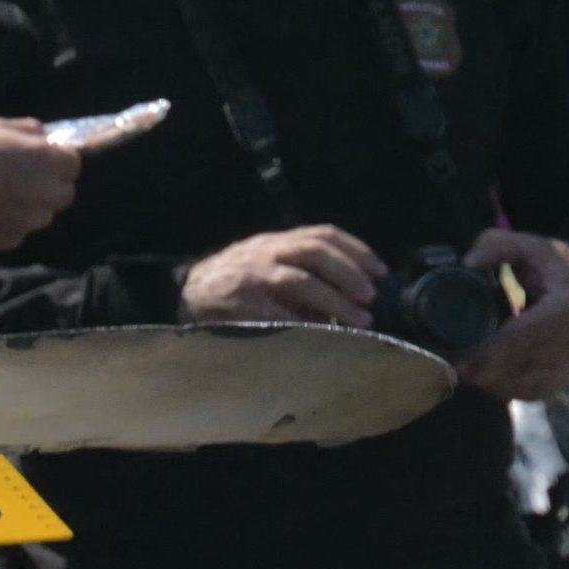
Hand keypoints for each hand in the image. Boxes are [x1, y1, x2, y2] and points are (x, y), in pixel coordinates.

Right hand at [0, 117, 81, 253]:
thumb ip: (29, 132)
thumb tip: (45, 138)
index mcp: (46, 162)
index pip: (73, 163)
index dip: (57, 159)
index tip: (39, 157)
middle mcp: (45, 195)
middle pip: (63, 193)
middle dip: (49, 184)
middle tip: (20, 176)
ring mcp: (28, 222)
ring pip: (41, 214)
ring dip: (29, 205)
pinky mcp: (10, 241)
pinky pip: (19, 229)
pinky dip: (9, 221)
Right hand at [176, 225, 385, 328]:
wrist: (187, 294)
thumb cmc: (235, 281)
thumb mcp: (268, 264)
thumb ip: (303, 274)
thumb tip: (348, 299)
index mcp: (277, 241)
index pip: (323, 234)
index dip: (356, 250)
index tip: (381, 270)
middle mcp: (268, 253)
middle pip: (316, 252)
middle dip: (349, 273)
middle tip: (371, 297)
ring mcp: (255, 278)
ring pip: (301, 281)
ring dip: (336, 301)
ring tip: (359, 321)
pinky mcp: (245, 306)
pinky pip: (280, 315)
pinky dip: (306, 324)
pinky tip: (324, 335)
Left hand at [451, 229, 568, 401]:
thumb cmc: (561, 270)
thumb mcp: (533, 247)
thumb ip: (498, 245)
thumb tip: (468, 263)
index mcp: (565, 309)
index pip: (524, 336)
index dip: (490, 349)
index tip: (460, 354)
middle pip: (521, 365)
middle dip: (484, 369)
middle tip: (452, 364)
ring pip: (524, 385)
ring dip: (492, 382)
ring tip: (465, 370)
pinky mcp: (566, 380)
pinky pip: (532, 393)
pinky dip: (506, 389)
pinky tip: (486, 379)